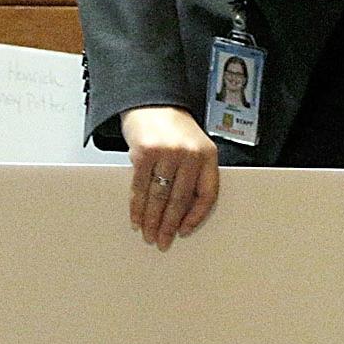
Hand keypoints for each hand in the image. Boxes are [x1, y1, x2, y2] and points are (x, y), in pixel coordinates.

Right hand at [122, 105, 219, 249]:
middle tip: (162, 241)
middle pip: (180, 200)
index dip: (196, 217)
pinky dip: (137, 207)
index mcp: (207, 155)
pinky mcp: (145, 152)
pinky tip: (136, 218)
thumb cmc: (173, 127)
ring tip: (148, 235)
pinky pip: (140, 188)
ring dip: (151, 220)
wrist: (151, 101)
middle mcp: (190, 153)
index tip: (185, 231)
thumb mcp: (193, 147)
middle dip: (168, 225)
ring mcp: (167, 152)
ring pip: (159, 197)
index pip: (207, 194)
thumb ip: (193, 174)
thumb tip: (182, 214)